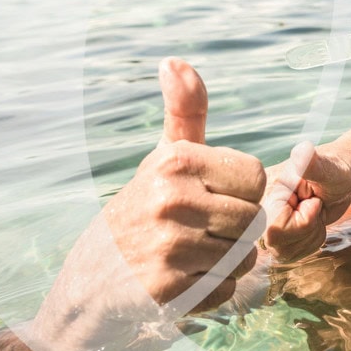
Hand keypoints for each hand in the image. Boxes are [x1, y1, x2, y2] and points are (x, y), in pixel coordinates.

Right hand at [109, 57, 266, 308]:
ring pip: (245, 257)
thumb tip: (174, 61)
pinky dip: (212, 289)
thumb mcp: (165, 157)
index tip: (209, 197)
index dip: (241, 192)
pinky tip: (182, 279)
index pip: (257, 178)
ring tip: (190, 254)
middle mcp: (171, 199)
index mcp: (176, 161)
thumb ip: (185, 112)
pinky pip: (226, 288)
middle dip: (235, 231)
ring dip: (227, 261)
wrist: (93, 278)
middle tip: (198, 231)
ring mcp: (168, 245)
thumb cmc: (144, 208)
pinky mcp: (167, 288)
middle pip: (255, 220)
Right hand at [262, 142, 350, 262]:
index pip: (274, 228)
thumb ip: (313, 164)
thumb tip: (302, 150)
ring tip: (315, 212)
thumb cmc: (339, 170)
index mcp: (266, 188)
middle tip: (315, 205)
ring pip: (284, 252)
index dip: (303, 221)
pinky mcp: (276, 233)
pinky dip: (310, 242)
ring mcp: (266, 221)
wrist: (343, 177)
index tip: (313, 200)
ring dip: (310, 237)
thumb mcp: (330, 168)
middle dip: (307, 230)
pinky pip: (290, 255)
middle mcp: (260, 206)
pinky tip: (313, 221)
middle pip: (277, 244)